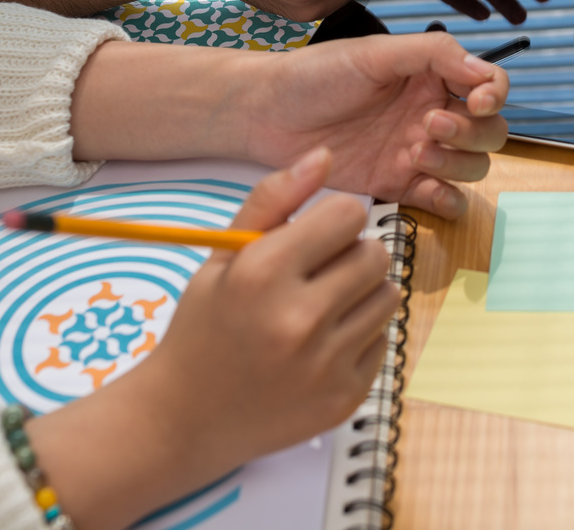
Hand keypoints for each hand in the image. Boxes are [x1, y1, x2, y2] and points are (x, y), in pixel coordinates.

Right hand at [29, 153, 398, 529]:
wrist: (184, 418)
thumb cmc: (204, 326)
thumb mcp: (224, 255)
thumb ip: (274, 199)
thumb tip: (324, 155)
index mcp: (263, 274)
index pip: (348, 215)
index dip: (334, 220)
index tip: (316, 236)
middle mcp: (298, 319)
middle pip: (376, 255)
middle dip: (352, 255)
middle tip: (319, 274)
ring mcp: (325, 364)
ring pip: (389, 296)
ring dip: (362, 295)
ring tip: (322, 308)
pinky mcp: (346, 397)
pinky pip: (384, 341)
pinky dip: (359, 338)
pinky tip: (320, 347)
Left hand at [244, 32, 509, 217]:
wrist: (265, 115)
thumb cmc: (314, 75)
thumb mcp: (374, 53)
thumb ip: (433, 54)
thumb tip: (483, 73)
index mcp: (431, 76)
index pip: (489, 86)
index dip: (494, 95)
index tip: (476, 100)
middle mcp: (431, 114)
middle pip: (489, 131)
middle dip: (471, 132)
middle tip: (428, 125)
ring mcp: (417, 152)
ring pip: (472, 167)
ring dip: (457, 163)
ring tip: (414, 153)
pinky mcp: (397, 185)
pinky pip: (443, 200)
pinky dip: (447, 199)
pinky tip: (425, 186)